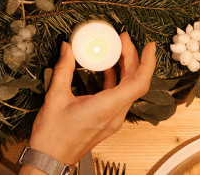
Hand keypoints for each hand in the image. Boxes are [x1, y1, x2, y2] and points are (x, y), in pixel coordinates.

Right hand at [26, 35, 156, 166]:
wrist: (49, 160)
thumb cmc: (53, 136)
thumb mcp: (55, 96)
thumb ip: (64, 69)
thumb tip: (67, 48)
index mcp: (106, 108)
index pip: (138, 83)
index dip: (147, 62)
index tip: (149, 46)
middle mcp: (114, 115)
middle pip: (135, 83)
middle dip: (133, 58)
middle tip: (123, 39)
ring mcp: (112, 120)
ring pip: (128, 90)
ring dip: (126, 69)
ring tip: (116, 49)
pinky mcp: (107, 122)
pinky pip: (119, 97)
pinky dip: (116, 80)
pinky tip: (106, 68)